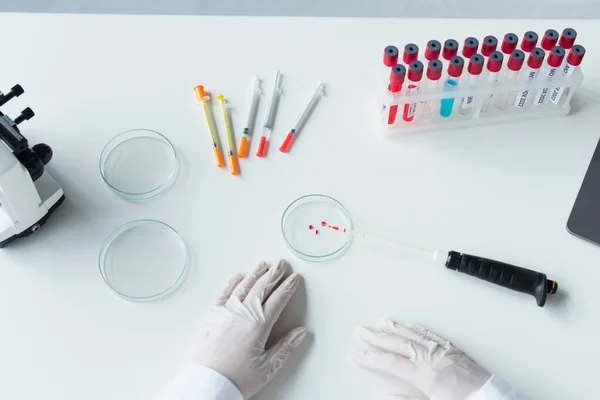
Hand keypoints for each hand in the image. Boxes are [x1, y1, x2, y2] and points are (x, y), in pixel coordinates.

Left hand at [194, 260, 307, 398]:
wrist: (206, 384)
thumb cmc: (235, 379)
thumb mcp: (267, 368)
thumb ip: (286, 348)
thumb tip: (302, 332)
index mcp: (258, 325)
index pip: (278, 299)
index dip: (288, 287)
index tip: (295, 278)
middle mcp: (242, 314)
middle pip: (262, 288)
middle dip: (274, 274)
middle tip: (282, 264)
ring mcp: (225, 312)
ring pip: (243, 286)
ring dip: (255, 274)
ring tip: (263, 264)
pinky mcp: (212, 315)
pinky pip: (224, 293)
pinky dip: (232, 283)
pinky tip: (239, 277)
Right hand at [350, 319, 489, 399]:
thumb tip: (385, 397)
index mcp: (424, 375)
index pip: (390, 363)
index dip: (369, 358)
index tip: (354, 354)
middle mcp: (431, 358)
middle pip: (398, 344)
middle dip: (377, 337)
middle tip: (360, 330)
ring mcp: (443, 352)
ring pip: (413, 334)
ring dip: (395, 328)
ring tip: (380, 322)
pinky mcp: (454, 350)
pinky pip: (432, 334)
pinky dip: (418, 328)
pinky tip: (410, 324)